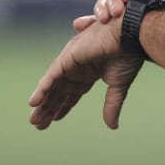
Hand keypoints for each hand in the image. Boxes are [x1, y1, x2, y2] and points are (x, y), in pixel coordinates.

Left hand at [28, 16, 144, 130]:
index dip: (63, 107)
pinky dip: (42, 89)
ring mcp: (71, 62)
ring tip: (33, 119)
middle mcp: (77, 67)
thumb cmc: (127, 55)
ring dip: (42, 102)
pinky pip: (52, 75)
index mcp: (89, 73)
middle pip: (58, 91)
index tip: (54, 120)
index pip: (72, 94)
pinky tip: (34, 102)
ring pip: (52, 85)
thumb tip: (112, 126)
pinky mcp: (68, 57)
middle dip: (48, 108)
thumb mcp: (118, 87)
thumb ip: (111, 106)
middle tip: (37, 124)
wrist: (131, 37)